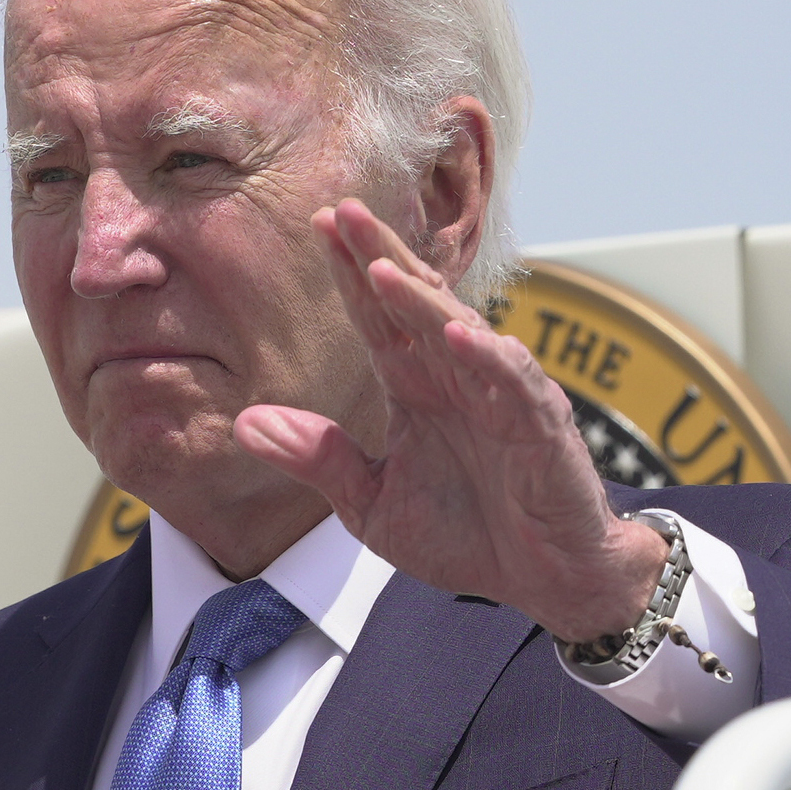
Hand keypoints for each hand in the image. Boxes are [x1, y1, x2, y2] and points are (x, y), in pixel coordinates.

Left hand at [235, 199, 665, 641]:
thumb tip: (246, 423)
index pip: (377, 317)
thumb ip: (319, 459)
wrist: (545, 578)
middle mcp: (456, 377)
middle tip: (343, 211)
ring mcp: (501, 395)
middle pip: (416, 303)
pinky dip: (488, 357)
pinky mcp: (542, 425)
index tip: (316, 222)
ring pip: (460, 331)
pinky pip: (514, 382)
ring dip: (423, 300)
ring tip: (383, 267)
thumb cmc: (466, 535)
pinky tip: (457, 334)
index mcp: (415, 387)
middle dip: (381, 256)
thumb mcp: (372, 504)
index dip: (350, 272)